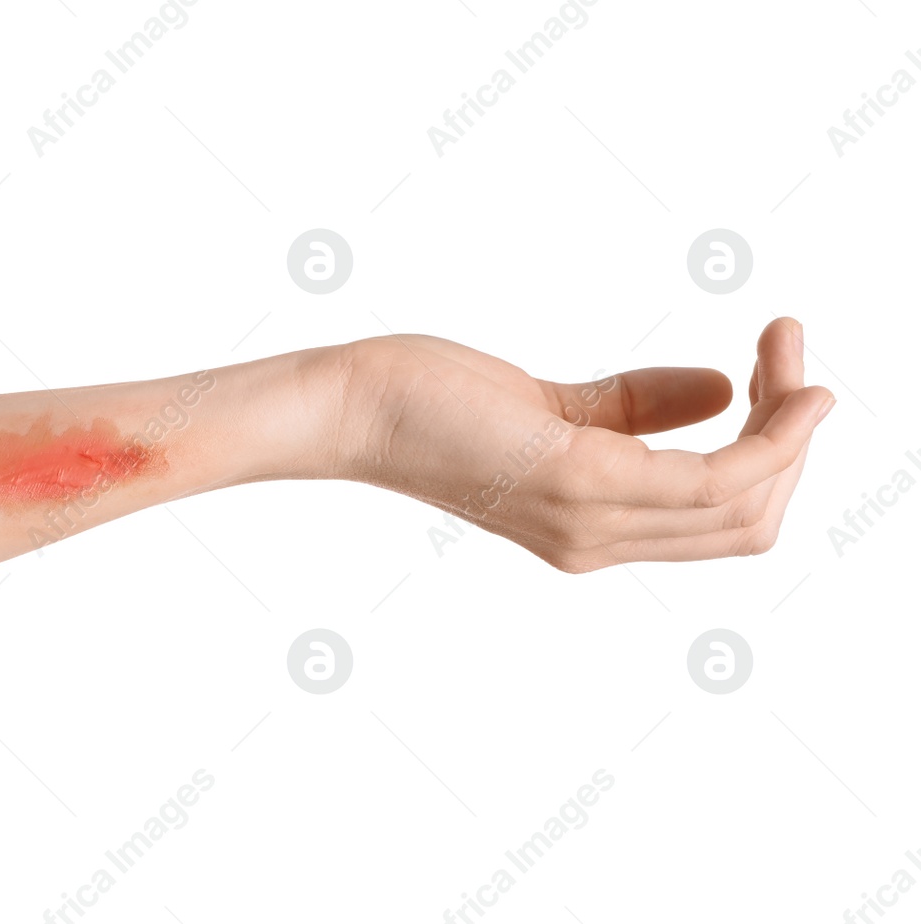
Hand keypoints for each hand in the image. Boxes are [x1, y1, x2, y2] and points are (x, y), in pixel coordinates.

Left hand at [330, 317, 833, 570]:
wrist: (349, 407)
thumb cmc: (430, 403)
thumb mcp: (553, 409)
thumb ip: (634, 410)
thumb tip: (719, 391)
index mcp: (592, 531)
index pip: (724, 523)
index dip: (775, 456)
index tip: (784, 376)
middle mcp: (597, 541)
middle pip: (750, 520)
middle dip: (793, 436)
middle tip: (793, 352)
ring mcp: (590, 518)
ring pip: (743, 500)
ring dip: (787, 420)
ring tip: (785, 343)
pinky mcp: (577, 476)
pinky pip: (708, 476)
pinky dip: (762, 430)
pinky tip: (763, 369)